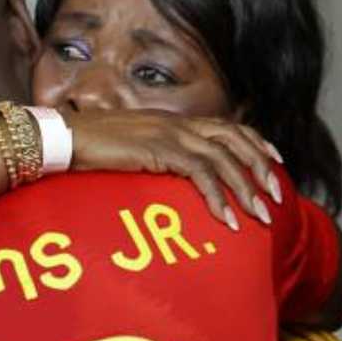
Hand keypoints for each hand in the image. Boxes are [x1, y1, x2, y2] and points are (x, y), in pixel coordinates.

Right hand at [62, 109, 283, 230]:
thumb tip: (169, 175)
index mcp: (174, 120)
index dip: (256, 142)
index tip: (275, 162)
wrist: (65, 137)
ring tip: (259, 216)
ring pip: (224, 159)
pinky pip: (201, 175)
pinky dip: (218, 198)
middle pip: (236, 139)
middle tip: (276, 197)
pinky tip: (227, 219)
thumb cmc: (91, 146)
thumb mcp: (132, 147)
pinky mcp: (160, 150)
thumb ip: (155, 154)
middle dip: (261, 167)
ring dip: (246, 189)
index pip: (228, 126)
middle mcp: (178, 123)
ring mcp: (170, 134)